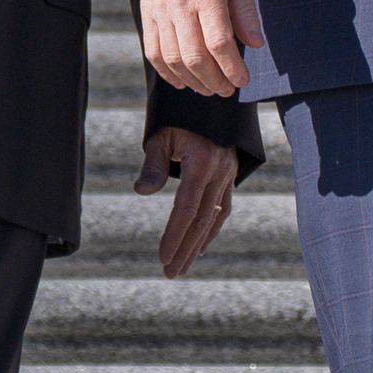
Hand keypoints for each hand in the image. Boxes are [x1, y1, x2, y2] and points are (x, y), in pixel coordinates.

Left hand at [134, 127, 240, 277]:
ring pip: (215, 219)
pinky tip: (200, 245)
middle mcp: (219, 172)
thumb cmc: (178, 117)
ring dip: (198, 246)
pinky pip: (224, 209)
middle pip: (202, 221)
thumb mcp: (161, 137)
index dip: (174, 235)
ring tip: (183, 266)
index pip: (186, 208)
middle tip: (170, 273)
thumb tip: (141, 192)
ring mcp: (228, 175)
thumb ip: (153, 166)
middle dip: (185, 249)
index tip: (162, 257)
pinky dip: (211, 230)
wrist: (209, 100)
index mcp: (202, 162)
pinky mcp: (230, 176)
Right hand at [138, 0, 262, 96]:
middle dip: (214, 80)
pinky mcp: (146, 14)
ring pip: (173, 59)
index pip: (218, 41)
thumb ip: (245, 11)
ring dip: (193, 81)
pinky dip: (168, 73)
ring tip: (209, 88)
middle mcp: (179, 3)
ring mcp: (159, 10)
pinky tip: (184, 81)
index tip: (242, 80)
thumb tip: (254, 44)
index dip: (232, 67)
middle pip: (194, 56)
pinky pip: (153, 52)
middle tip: (227, 89)